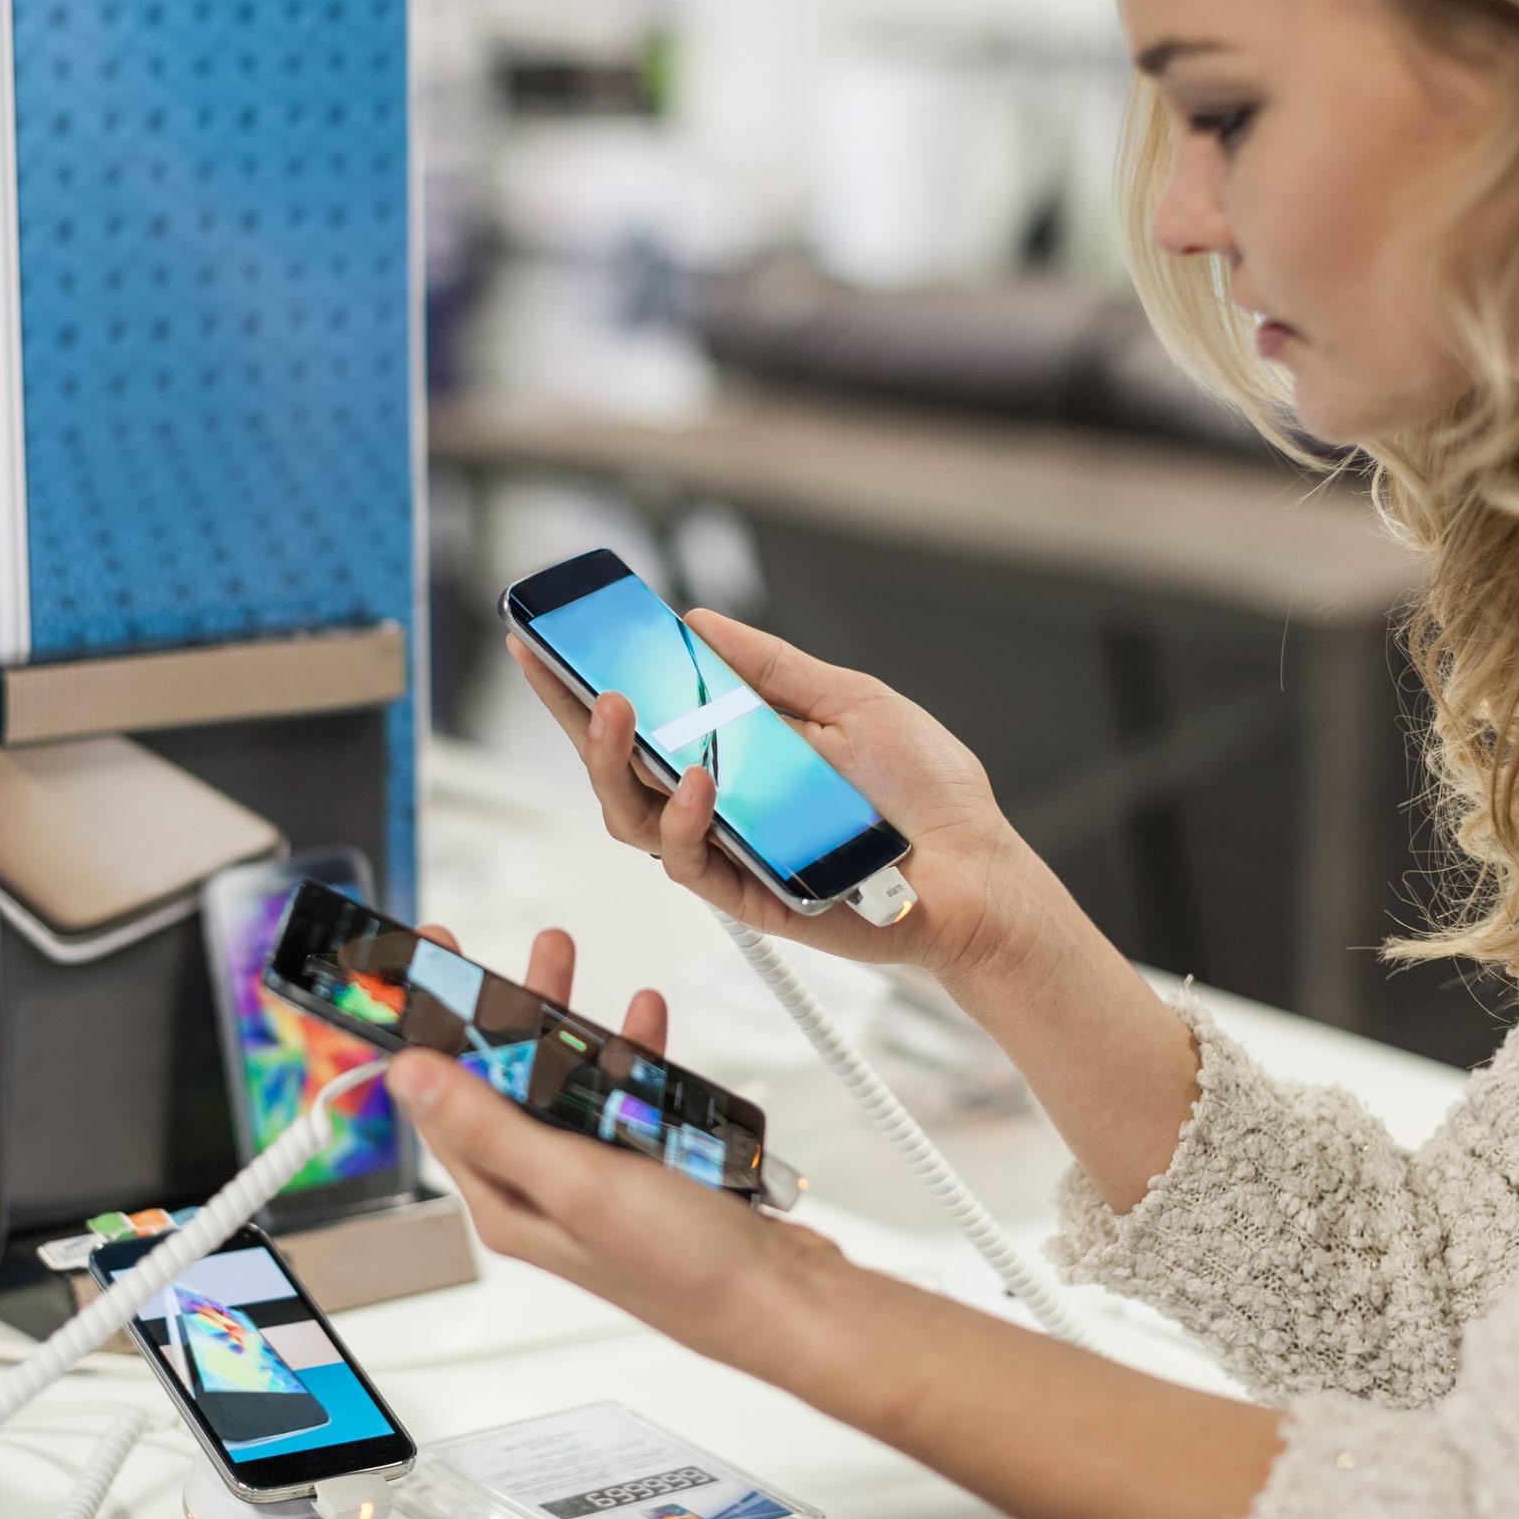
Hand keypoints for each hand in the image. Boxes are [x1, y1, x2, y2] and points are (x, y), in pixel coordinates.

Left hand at [400, 923, 822, 1364]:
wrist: (783, 1300)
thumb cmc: (687, 1269)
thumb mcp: (575, 1183)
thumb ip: (490, 1127)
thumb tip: (410, 1077)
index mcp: (508, 1202)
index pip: (441, 1105)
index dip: (426, 1032)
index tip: (424, 972)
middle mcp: (543, 1191)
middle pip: (498, 1084)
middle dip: (496, 1011)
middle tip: (489, 956)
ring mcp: (594, 1178)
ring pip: (560, 1082)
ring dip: (560, 1020)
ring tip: (560, 959)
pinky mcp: (642, 1168)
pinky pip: (617, 1095)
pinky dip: (623, 1051)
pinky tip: (640, 1019)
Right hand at [508, 612, 1072, 989]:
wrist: (978, 870)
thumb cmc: (926, 796)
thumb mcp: (851, 702)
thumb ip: (772, 667)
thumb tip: (697, 622)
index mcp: (734, 752)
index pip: (642, 716)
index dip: (582, 682)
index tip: (540, 637)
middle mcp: (719, 802)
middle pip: (616, 767)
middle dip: (573, 715)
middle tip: (557, 664)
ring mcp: (729, 851)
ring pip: (633, 818)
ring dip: (614, 761)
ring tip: (619, 708)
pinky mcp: (748, 895)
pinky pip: (692, 863)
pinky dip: (689, 818)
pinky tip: (703, 779)